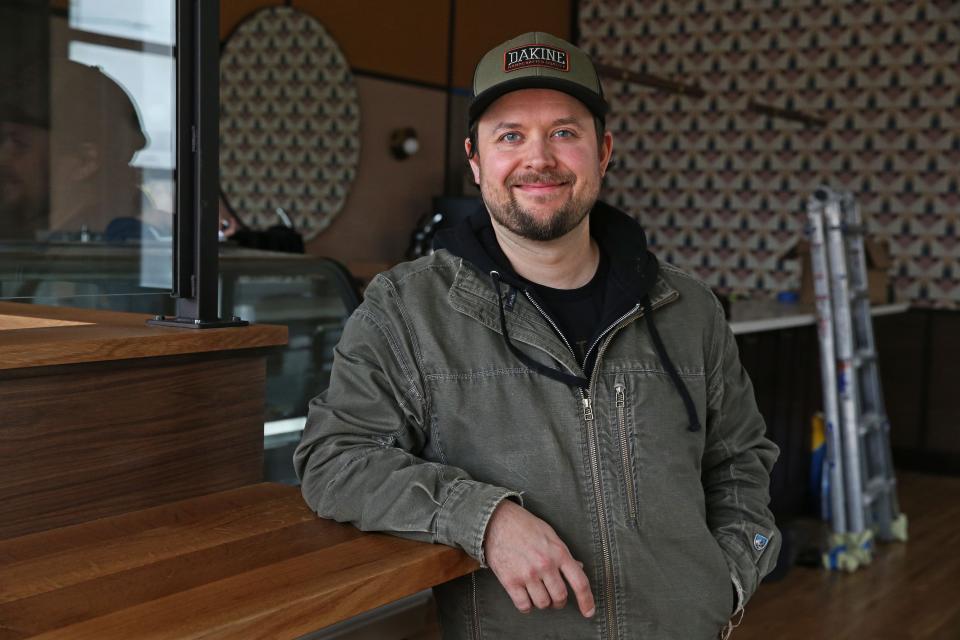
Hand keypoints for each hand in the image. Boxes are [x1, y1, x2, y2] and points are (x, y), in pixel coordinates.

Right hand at [483, 499, 595, 617]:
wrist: (497, 521)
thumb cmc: (525, 526)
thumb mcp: (550, 535)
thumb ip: (564, 554)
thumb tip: (579, 568)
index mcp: (559, 552)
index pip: (579, 582)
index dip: (586, 600)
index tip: (589, 612)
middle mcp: (545, 565)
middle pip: (560, 597)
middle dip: (559, 601)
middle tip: (554, 597)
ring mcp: (527, 574)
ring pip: (543, 604)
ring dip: (542, 602)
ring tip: (537, 592)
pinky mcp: (510, 581)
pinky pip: (524, 605)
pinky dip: (526, 606)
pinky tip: (525, 597)